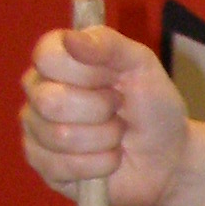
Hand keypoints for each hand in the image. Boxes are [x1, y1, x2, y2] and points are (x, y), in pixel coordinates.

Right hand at [20, 24, 188, 205]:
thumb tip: (69, 39)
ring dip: (105, 139)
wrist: (168, 157)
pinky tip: (109, 159)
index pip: (47, 57)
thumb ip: (108, 44)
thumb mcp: (141, 65)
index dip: (87, 73)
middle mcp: (38, 91)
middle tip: (118, 110)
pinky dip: (100, 165)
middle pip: (50, 101)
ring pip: (60, 137)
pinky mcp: (43, 165)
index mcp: (56, 59)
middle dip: (100, 110)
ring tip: (116, 135)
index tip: (113, 78)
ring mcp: (36, 129)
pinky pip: (62, 167)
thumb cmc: (152, 106)